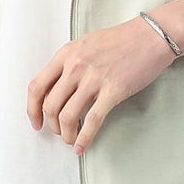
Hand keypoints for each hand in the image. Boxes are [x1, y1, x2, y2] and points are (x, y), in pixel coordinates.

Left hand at [27, 15, 178, 154]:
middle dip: (51, 125)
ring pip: (68, 116)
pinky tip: (81, 147)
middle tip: (58, 132)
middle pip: (50, 105)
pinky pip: (92, 120)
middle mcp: (76, 66)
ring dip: (66, 134)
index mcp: (66, 54)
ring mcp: (94, 79)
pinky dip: (84, 138)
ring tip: (70, 139)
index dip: (32, 109)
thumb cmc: (121, 40)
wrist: (151, 36)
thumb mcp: (85, 44)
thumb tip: (57, 90)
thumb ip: (69, 64)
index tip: (36, 122)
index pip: (37, 86)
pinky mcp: (113, 91)